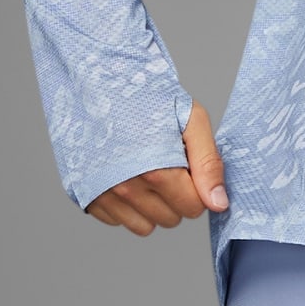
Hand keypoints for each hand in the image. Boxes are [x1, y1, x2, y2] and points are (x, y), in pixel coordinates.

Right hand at [85, 100, 229, 235]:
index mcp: (156, 171)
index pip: (193, 208)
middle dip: (176, 196)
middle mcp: (126, 189)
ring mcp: (102, 194)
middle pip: (171, 219)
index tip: (186, 165)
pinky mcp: (85, 196)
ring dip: (152, 206)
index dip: (197, 187)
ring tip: (145, 170)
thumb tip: (219, 205)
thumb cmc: (146, 95)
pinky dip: (125, 205)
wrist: (96, 79)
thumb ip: (208, 164)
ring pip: (145, 226)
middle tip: (166, 163)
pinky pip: (117, 220)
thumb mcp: (190, 119)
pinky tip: (124, 174)